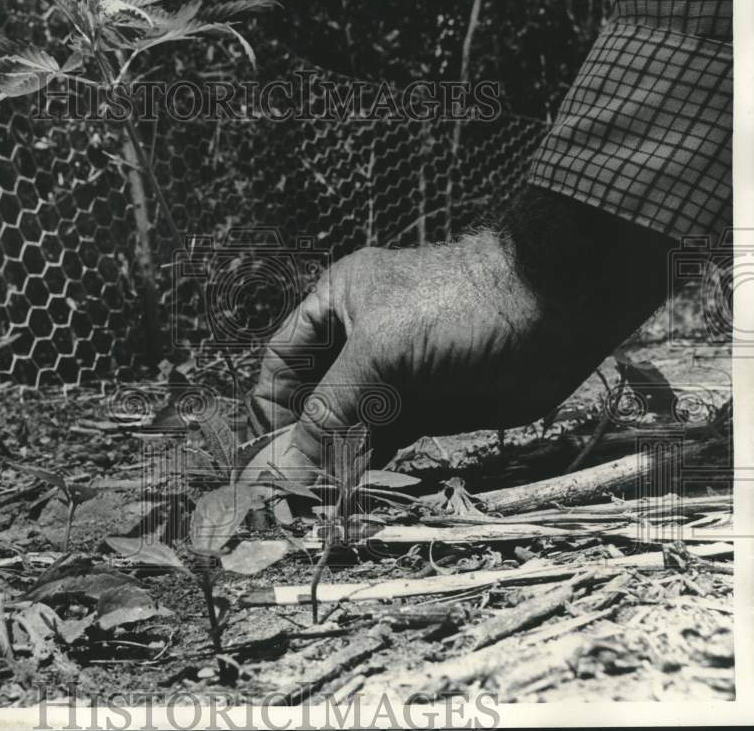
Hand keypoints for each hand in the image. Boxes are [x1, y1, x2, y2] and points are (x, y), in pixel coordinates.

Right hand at [249, 187, 673, 475]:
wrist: (552, 310)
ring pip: (347, 428)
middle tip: (285, 497)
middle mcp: (357, 343)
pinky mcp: (425, 409)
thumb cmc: (454, 309)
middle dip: (299, 446)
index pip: (282, 365)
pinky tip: (353, 496)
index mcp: (334, 307)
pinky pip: (384, 444)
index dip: (268, 410)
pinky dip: (367, 470)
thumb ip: (330, 410)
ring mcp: (392, 379)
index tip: (261, 461)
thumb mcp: (378, 350)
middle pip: (312, 402)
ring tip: (315, 507)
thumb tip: (287, 467)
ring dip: (332, 464)